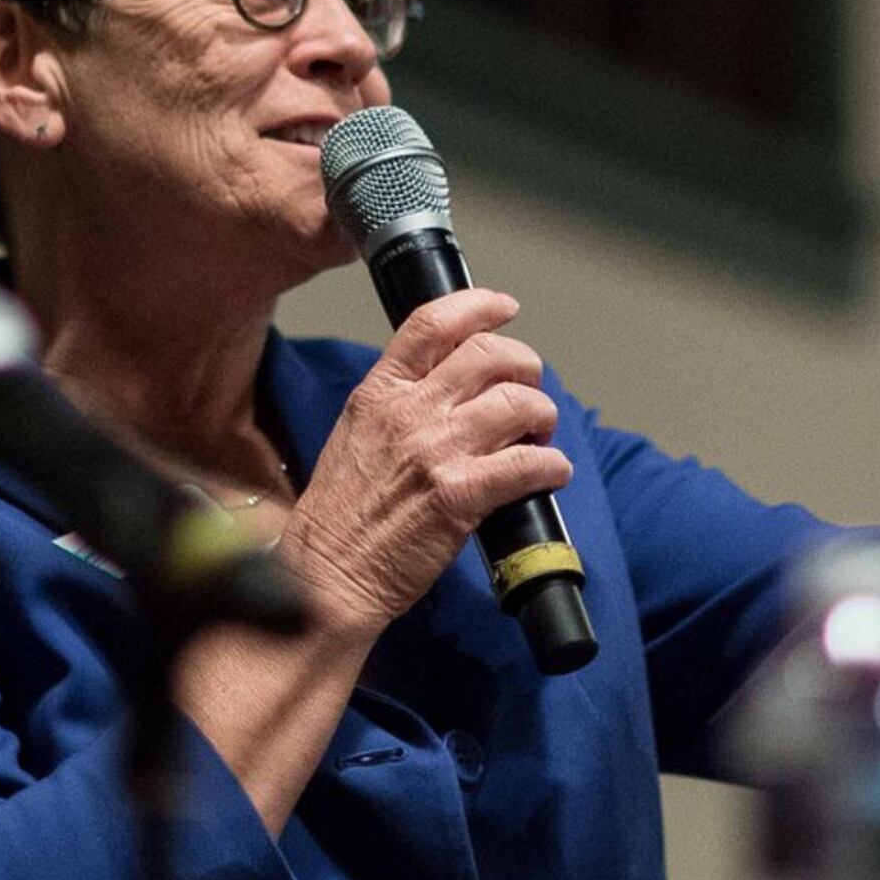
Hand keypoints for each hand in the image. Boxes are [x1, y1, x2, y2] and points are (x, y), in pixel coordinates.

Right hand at [276, 288, 571, 635]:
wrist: (327, 574)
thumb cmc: (340, 515)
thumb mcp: (356, 435)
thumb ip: (399, 403)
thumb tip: (454, 386)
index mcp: (379, 392)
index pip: (432, 323)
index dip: (478, 305)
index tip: (505, 307)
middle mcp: (409, 411)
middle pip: (489, 355)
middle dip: (525, 367)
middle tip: (530, 390)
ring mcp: (436, 451)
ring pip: (518, 403)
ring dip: (543, 416)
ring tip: (539, 437)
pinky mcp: (460, 496)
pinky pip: (529, 463)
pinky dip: (553, 466)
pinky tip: (551, 475)